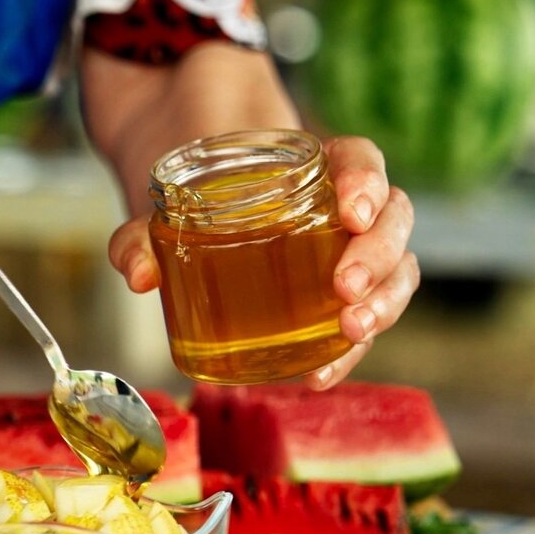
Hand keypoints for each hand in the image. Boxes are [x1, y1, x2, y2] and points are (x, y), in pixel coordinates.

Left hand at [107, 134, 418, 387]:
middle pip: (394, 219)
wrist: (187, 215)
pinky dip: (348, 349)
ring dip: (384, 304)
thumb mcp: (158, 208)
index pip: (362, 159)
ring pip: (396, 269)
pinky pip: (361, 319)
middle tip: (345, 289)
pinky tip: (319, 374)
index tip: (352, 210)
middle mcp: (343, 207)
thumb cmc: (187, 198)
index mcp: (314, 165)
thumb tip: (138, 276)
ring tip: (351, 332)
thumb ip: (141, 233)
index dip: (368, 181)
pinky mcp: (333, 299)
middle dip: (379, 257)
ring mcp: (345, 253)